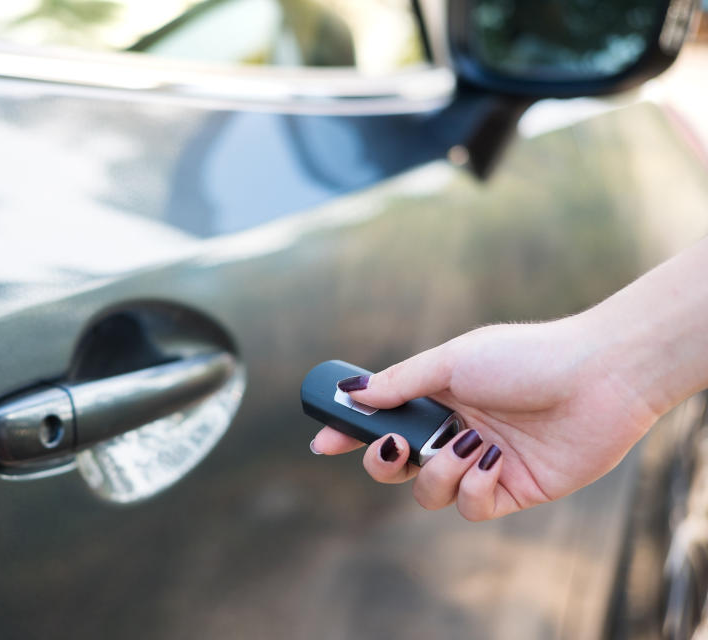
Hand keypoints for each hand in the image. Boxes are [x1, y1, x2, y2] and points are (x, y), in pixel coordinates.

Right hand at [311, 317, 660, 520]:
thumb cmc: (526, 357)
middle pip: (396, 466)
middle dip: (384, 463)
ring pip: (429, 492)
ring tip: (470, 444)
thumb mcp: (452, 360)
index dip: (350, 433)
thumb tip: (355, 394)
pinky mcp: (511, 491)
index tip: (322, 441)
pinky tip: (497, 461)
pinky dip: (476, 487)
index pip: (383, 421)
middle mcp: (455, 432)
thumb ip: (401, 381)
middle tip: (399, 445)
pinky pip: (470, 508)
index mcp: (438, 398)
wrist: (598, 379)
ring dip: (440, 471)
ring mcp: (481, 464)